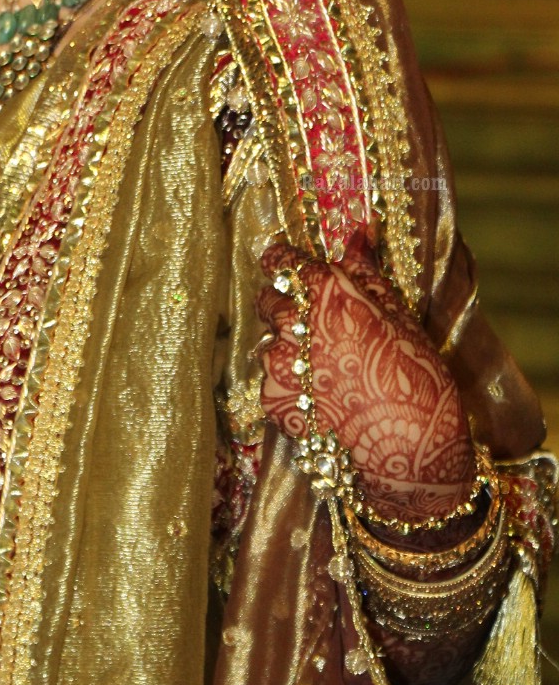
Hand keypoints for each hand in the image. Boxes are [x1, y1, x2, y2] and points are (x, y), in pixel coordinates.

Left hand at [255, 227, 474, 522]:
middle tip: (318, 324)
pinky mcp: (272, 399)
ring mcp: (277, 363)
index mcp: (325, 293)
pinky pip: (272, 378)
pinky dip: (290, 381)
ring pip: (269, 340)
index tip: (289, 264)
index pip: (281, 260)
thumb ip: (367, 273)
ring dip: (289, 345)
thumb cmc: (415, 378)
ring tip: (328, 368)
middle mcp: (292, 323)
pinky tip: (324, 395)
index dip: (284, 260)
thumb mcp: (399, 316)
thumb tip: (358, 232)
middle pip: (269, 299)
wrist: (410, 452)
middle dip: (288, 304)